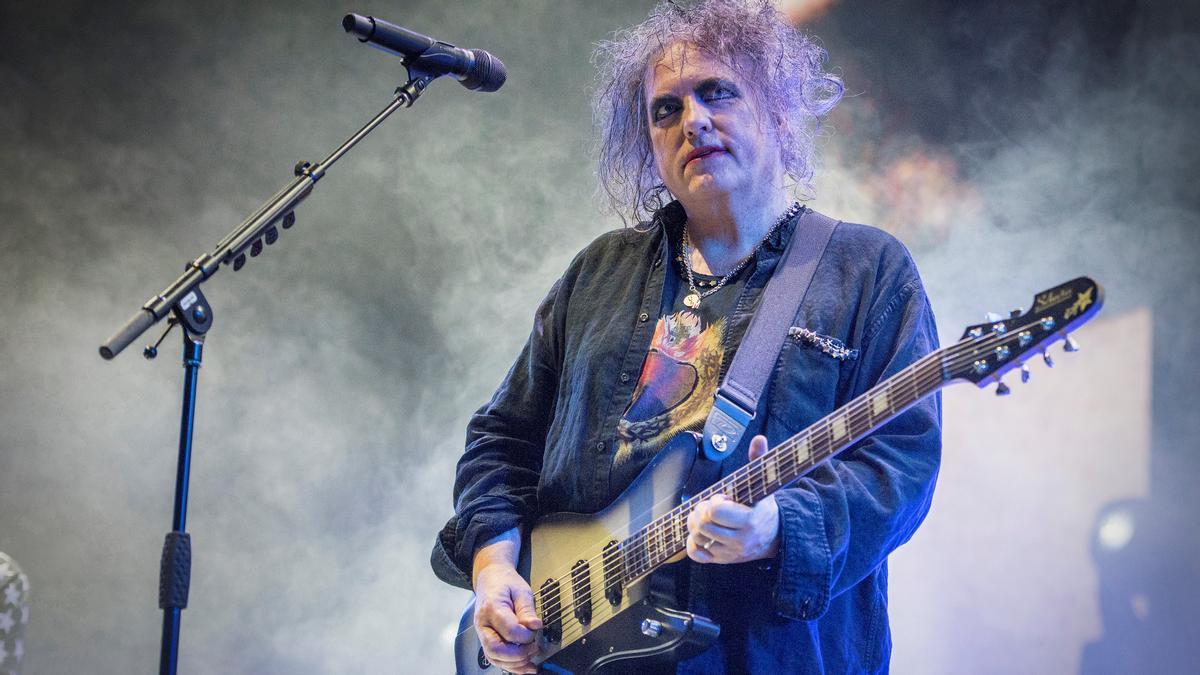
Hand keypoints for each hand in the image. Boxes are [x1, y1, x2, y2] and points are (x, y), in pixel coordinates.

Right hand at [472, 530, 541, 674]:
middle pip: (496, 649)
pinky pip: (495, 658)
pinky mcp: (486, 639)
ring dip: (514, 665)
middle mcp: (483, 623)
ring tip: (532, 662)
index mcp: (492, 607)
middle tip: (534, 649)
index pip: (508, 629)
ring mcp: (482, 633)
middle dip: (518, 655)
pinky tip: (524, 667)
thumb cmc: (506, 583)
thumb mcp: (521, 590)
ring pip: (494, 658)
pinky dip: (510, 666)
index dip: (525, 635)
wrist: (490, 578)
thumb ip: (527, 610)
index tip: (535, 630)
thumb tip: (535, 626)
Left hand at [686, 435, 779, 563]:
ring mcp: (731, 552)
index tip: (722, 497)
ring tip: (704, 515)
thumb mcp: (764, 485)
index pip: (716, 511)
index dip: (714, 501)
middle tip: (708, 505)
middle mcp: (741, 539)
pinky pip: (697, 555)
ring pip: (698, 537)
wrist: (775, 536)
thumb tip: (759, 438)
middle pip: (703, 524)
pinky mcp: (723, 560)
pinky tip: (700, 533)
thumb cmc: (763, 506)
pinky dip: (693, 544)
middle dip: (701, 510)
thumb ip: (759, 461)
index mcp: (750, 519)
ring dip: (694, 523)